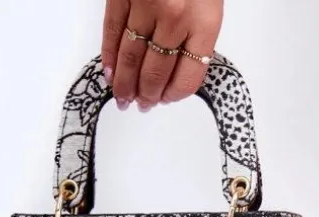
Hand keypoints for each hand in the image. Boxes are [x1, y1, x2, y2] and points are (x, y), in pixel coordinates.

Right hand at [102, 0, 223, 110]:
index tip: (165, 99)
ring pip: (132, 57)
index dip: (173, 95)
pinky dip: (109, 56)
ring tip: (123, 98)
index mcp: (205, 22)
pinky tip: (110, 72)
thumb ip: (196, 34)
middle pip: (156, 72)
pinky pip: (113, 31)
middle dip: (147, 94)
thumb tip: (174, 73)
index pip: (187, 78)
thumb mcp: (209, 2)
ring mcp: (146, 5)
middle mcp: (175, 17)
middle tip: (141, 104)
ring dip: (125, 83)